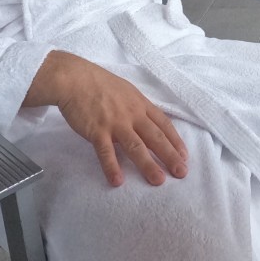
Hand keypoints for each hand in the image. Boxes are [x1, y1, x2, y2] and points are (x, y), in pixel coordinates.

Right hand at [26, 51, 188, 186]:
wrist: (74, 79)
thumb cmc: (99, 84)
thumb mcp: (126, 91)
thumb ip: (137, 107)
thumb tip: (148, 121)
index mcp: (140, 104)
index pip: (164, 124)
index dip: (176, 141)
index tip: (185, 156)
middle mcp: (132, 114)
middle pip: (155, 137)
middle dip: (170, 156)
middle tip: (181, 173)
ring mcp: (115, 123)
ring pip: (136, 146)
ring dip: (148, 165)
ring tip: (159, 181)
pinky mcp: (97, 131)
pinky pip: (106, 152)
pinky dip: (112, 167)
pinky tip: (118, 181)